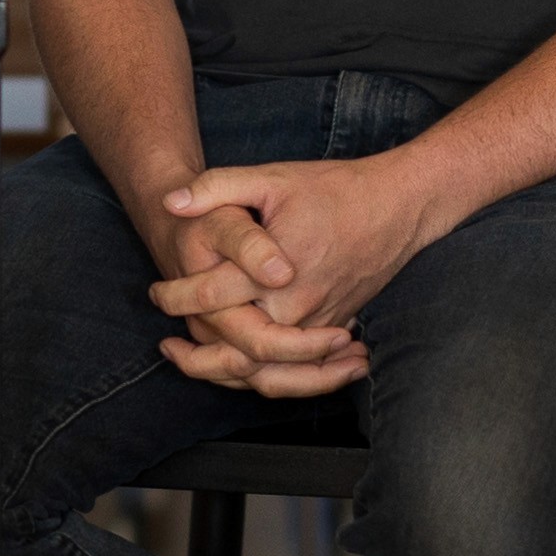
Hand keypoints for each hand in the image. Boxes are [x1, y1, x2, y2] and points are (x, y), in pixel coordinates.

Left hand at [126, 190, 370, 398]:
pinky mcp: (334, 328)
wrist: (399, 206)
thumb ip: (218, 187)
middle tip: (167, 346)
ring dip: (226, 376)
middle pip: (237, 351)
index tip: (156, 294)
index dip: (175, 297)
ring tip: (193, 365)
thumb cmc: (334, 189)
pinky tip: (237, 370)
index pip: (211, 297)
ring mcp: (319, 323)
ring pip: (268, 372)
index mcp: (275, 268)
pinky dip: (264, 377)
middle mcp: (297, 305)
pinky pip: (296, 370)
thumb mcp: (272, 178)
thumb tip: (170, 201)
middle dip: (196, 357)